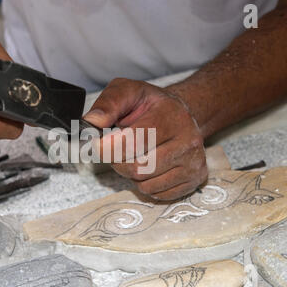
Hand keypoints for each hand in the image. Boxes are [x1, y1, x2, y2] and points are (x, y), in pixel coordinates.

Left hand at [84, 78, 207, 200]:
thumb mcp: (127, 91)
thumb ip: (108, 104)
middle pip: (139, 168)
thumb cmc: (151, 105)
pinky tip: (149, 166)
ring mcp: (194, 162)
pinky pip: (157, 194)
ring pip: (146, 184)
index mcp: (171, 115)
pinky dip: (146, 184)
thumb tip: (92, 122)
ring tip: (136, 155)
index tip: (96, 145)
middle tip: (116, 150)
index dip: (108, 148)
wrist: (179, 114)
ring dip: (131, 174)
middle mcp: (188, 140)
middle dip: (118, 162)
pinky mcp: (195, 179)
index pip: (134, 142)